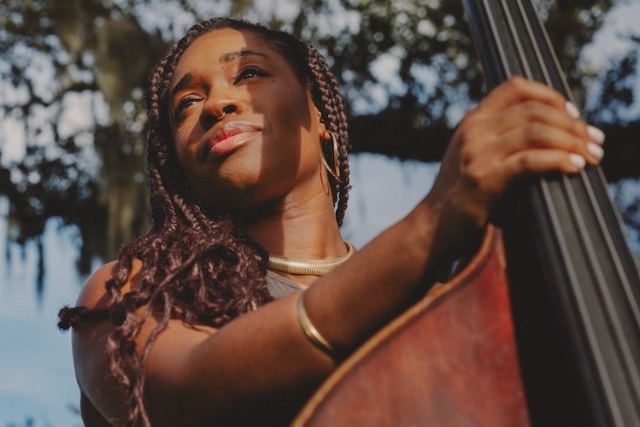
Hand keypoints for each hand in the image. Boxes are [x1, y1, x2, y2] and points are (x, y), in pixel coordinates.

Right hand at [428, 76, 604, 229]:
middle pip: (534, 110)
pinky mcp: (483, 180)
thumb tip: (555, 130)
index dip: (550, 94)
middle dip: (573, 124)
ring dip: (572, 142)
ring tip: (591, 156)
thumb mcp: (475, 155)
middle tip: (595, 140)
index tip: (573, 113)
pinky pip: (530, 161)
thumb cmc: (462, 195)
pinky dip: (558, 161)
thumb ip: (501, 138)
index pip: (515, 87)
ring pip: (536, 132)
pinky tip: (574, 167)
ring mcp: (476, 154)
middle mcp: (473, 131)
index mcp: (472, 121)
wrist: (434, 227)